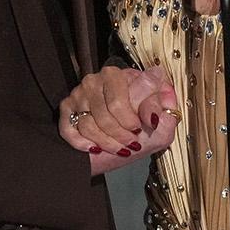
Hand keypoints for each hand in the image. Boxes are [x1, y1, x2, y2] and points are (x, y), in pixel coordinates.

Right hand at [59, 67, 178, 173]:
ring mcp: (79, 95)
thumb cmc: (137, 135)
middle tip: (131, 141)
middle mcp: (97, 80)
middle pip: (109, 110)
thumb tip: (158, 77)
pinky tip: (94, 148)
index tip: (142, 126)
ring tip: (118, 148)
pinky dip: (83, 143)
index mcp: (120, 76)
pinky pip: (71, 129)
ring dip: (107, 143)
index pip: (129, 93)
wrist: (115, 154)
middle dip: (122, 133)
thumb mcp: (159, 125)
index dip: (136, 115)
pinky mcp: (66, 110)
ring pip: (90, 124)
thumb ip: (162, 104)